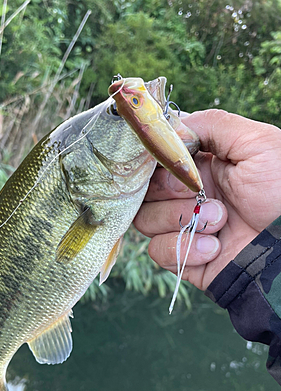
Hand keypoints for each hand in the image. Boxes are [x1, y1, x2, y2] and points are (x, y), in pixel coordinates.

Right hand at [133, 109, 280, 289]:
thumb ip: (212, 124)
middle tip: (198, 192)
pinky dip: (184, 249)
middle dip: (167, 190)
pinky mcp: (184, 256)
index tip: (165, 161)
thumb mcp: (256, 143)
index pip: (155, 158)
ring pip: (145, 219)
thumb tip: (171, 128)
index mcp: (201, 165)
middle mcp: (187, 194)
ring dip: (181, 220)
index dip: (153, 159)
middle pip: (143, 189)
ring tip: (220, 221)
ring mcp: (184, 225)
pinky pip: (159, 250)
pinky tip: (214, 248)